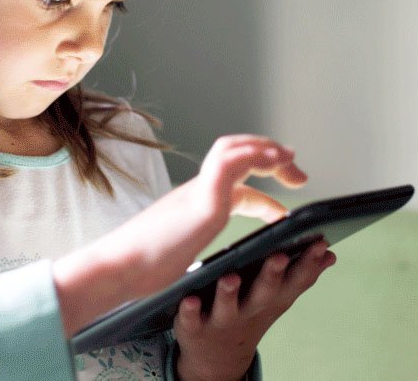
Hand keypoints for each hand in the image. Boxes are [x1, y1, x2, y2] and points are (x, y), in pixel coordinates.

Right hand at [54, 135, 306, 335]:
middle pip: (235, 157)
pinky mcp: (201, 200)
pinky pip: (228, 163)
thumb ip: (198, 247)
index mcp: (195, 205)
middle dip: (269, 158)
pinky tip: (272, 159)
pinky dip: (252, 155)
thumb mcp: (182, 255)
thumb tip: (213, 264)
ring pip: (232, 150)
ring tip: (289, 159)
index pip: (235, 187)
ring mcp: (198, 192)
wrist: (119, 269)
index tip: (285, 210)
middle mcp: (196, 191)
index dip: (265, 195)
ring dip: (264, 149)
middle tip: (298, 176)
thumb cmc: (143, 268)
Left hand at [173, 241, 336, 380]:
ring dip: (229, 292)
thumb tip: (329, 252)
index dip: (309, 263)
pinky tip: (190, 297)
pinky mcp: (194, 327)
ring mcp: (222, 320)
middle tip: (279, 256)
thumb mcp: (278, 299)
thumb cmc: (249, 314)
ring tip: (230, 276)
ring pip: (227, 306)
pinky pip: (191, 319)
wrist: (217, 357)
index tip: (320, 243)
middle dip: (273, 275)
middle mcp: (250, 310)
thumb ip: (301, 275)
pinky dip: (190, 310)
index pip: (295, 281)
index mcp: (272, 299)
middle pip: (264, 293)